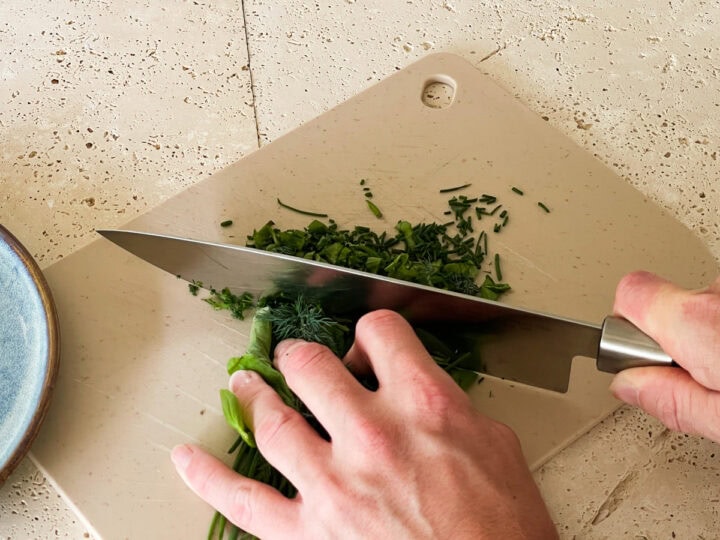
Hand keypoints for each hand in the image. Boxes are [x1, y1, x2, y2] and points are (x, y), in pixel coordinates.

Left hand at [172, 310, 556, 538]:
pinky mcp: (309, 533)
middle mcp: (373, 435)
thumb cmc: (503, 531)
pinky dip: (207, 477)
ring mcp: (334, 483)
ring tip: (244, 384)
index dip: (372, 333)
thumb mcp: (496, 446)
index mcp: (424, 405)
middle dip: (300, 356)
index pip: (379, 333)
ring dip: (253, 395)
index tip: (367, 346)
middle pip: (310, 365)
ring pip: (271, 419)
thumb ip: (448, 405)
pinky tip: (188, 459)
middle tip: (294, 359)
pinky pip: (242, 500)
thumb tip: (419, 392)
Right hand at [610, 271, 719, 442]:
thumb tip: (627, 386)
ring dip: (709, 333)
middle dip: (675, 337)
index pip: (630, 293)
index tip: (640, 356)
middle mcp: (719, 292)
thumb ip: (671, 401)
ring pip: (704, 304)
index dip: (625, 325)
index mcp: (698, 321)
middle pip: (668, 302)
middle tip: (702, 377)